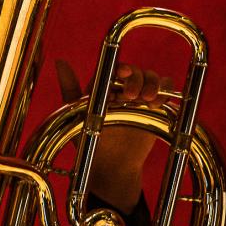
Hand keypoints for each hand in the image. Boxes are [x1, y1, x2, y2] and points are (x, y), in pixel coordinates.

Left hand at [55, 59, 167, 214]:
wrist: (111, 164)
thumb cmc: (91, 138)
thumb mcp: (77, 113)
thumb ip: (70, 87)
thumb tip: (60, 61)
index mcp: (105, 84)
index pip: (116, 67)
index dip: (121, 67)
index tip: (123, 73)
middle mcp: (123, 87)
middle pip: (136, 71)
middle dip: (136, 79)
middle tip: (131, 96)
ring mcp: (140, 96)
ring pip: (152, 77)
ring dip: (152, 83)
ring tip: (147, 100)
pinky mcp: (155, 106)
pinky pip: (166, 89)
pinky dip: (165, 89)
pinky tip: (158, 102)